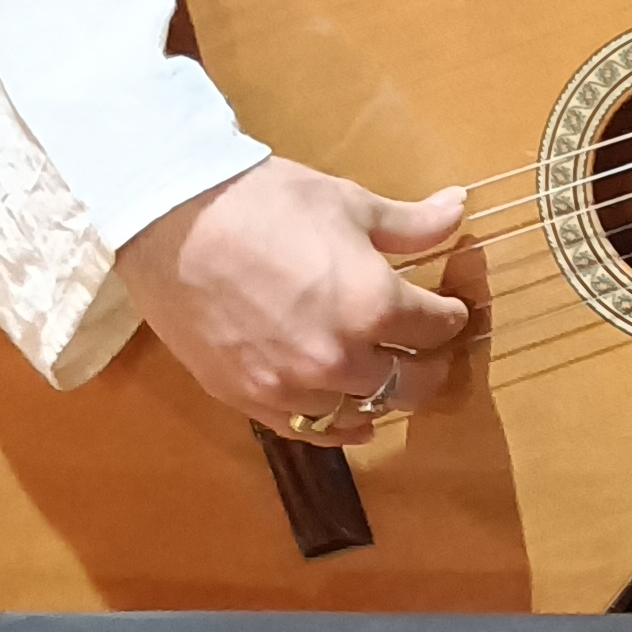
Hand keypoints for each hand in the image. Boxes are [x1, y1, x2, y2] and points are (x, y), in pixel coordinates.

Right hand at [115, 157, 470, 435]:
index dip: (451, 314)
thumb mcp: (349, 203)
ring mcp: (292, 385)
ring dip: (386, 395)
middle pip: (414, 383)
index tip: (449, 306)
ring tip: (390, 374)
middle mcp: (339, 357)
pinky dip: (338, 426)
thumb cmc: (265, 201)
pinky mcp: (250, 398)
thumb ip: (411, 223)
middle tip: (430, 346)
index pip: (438, 327)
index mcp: (373, 306)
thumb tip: (459, 208)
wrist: (172, 218)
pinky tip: (352, 418)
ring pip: (365, 412)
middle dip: (431, 362)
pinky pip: (310, 429)